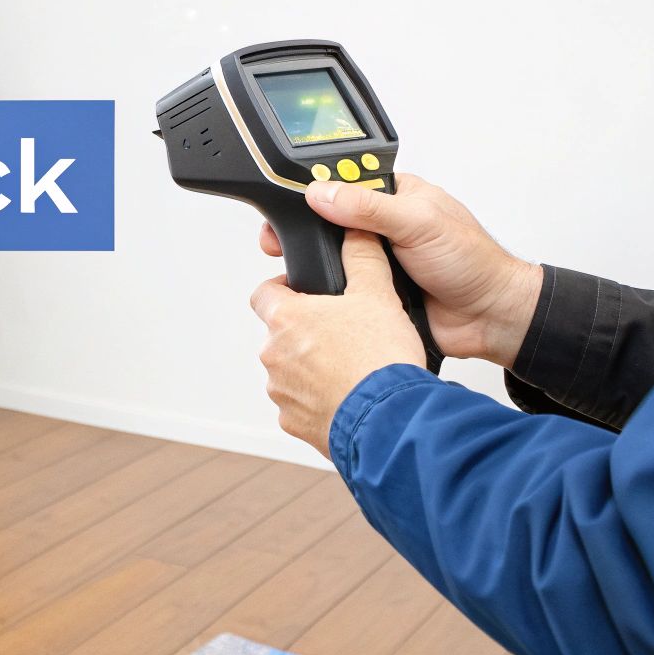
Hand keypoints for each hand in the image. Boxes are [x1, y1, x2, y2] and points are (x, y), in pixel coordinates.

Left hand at [250, 229, 426, 457]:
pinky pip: (302, 406)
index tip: (304, 293)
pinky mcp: (294, 423)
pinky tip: (350, 397)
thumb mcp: (377, 293)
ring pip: (291, 373)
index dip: (283, 290)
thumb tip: (356, 231)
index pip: (263, 293)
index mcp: (286, 319)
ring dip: (312, 369)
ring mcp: (282, 392)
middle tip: (342, 334)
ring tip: (351, 368)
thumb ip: (362, 257)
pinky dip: (320, 401)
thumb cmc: (380, 358)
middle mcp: (274, 356)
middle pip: (281, 336)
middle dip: (306, 333)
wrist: (391, 418)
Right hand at [258, 173, 541, 366]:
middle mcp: (381, 226)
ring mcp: (375, 260)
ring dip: (319, 264)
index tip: (286, 200)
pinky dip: (331, 294)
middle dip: (305, 231)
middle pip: (328, 221)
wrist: (490, 318)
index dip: (314, 190)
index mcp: (394, 196)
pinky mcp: (372, 292)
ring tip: (293, 267)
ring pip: (331, 257)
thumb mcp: (419, 222)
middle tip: (278, 240)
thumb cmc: (472, 262)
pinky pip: (341, 290)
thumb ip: (369, 206)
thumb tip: (322, 192)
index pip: (343, 181)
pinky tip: (318, 295)